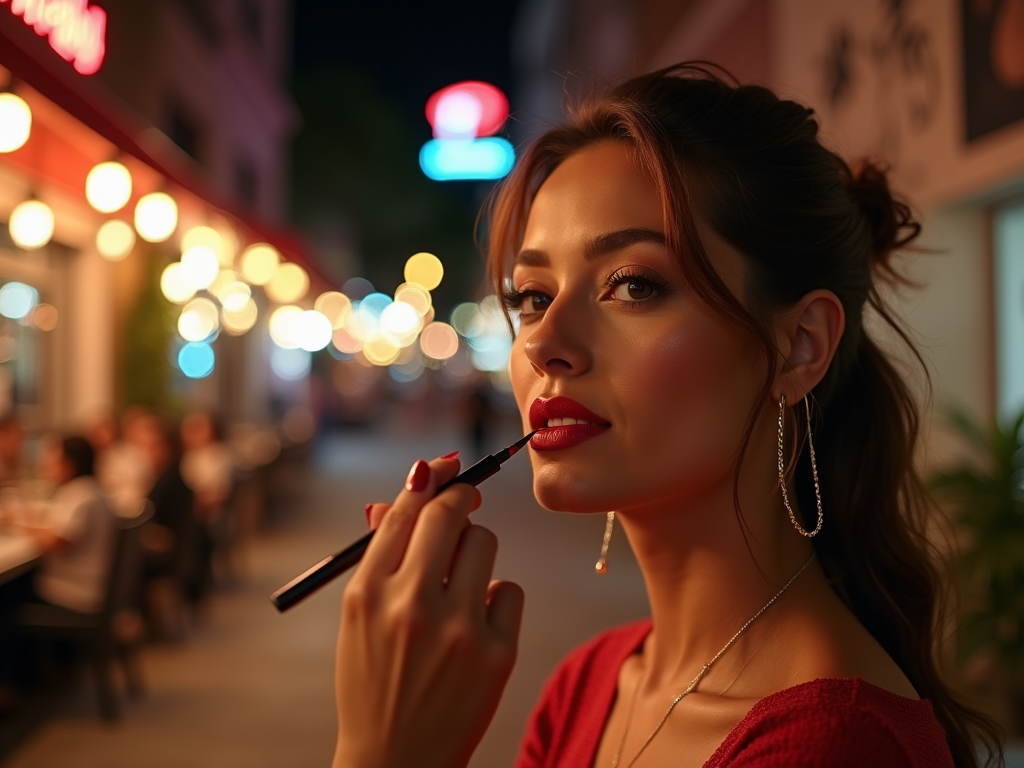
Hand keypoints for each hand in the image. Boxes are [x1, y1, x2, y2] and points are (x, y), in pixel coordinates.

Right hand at [334, 455, 524, 767]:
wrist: (395, 760)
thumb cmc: (374, 678)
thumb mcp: (359, 618)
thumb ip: (382, 553)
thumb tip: (411, 485)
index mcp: (367, 594)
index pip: (405, 510)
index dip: (429, 478)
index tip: (445, 467)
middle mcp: (410, 606)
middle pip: (450, 513)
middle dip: (461, 498)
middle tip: (466, 500)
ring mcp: (457, 629)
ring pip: (485, 542)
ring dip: (476, 551)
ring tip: (460, 585)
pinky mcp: (496, 653)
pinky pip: (509, 589)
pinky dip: (495, 599)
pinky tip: (476, 627)